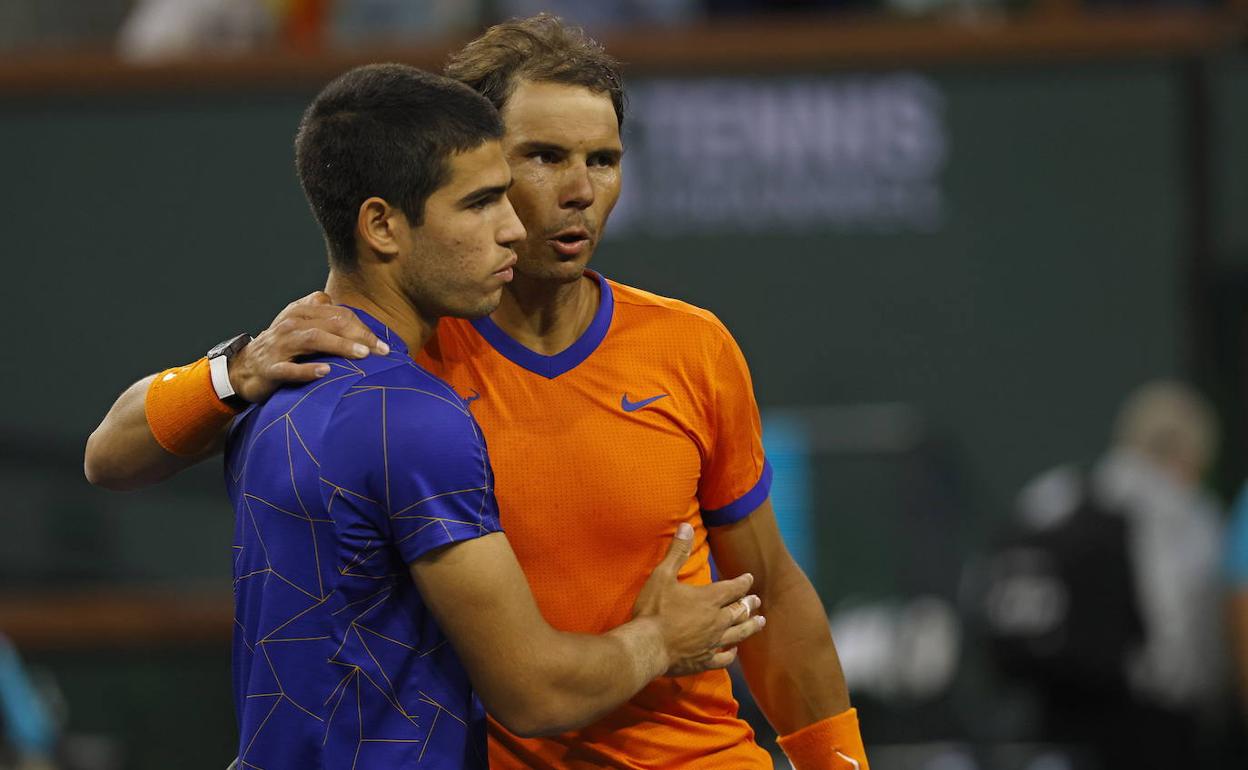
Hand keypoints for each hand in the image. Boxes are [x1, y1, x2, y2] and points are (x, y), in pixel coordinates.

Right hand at [228, 291, 389, 402]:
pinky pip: (290, 369)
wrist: (243, 368)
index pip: (339, 314)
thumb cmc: (281, 347)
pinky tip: (326, 372)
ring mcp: (280, 345)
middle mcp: (292, 324)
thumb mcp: (300, 324)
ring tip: (362, 355)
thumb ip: (323, 315)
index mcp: (301, 312)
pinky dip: (308, 370)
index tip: (383, 346)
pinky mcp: (271, 368)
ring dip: (340, 346)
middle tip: (381, 351)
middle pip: (331, 323)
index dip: (363, 328)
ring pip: (313, 339)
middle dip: (359, 336)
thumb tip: (352, 316)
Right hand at [632, 523, 765, 676]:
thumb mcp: (662, 575)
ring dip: (751, 626)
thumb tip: (686, 526)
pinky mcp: (705, 660)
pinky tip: (733, 651)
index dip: (743, 582)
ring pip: (739, 633)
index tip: (749, 578)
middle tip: (757, 601)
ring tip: (760, 622)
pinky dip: (731, 654)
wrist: (647, 647)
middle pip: (740, 610)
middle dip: (749, 604)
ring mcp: (713, 642)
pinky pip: (724, 658)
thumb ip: (677, 552)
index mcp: (709, 599)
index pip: (733, 588)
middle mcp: (717, 620)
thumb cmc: (654, 610)